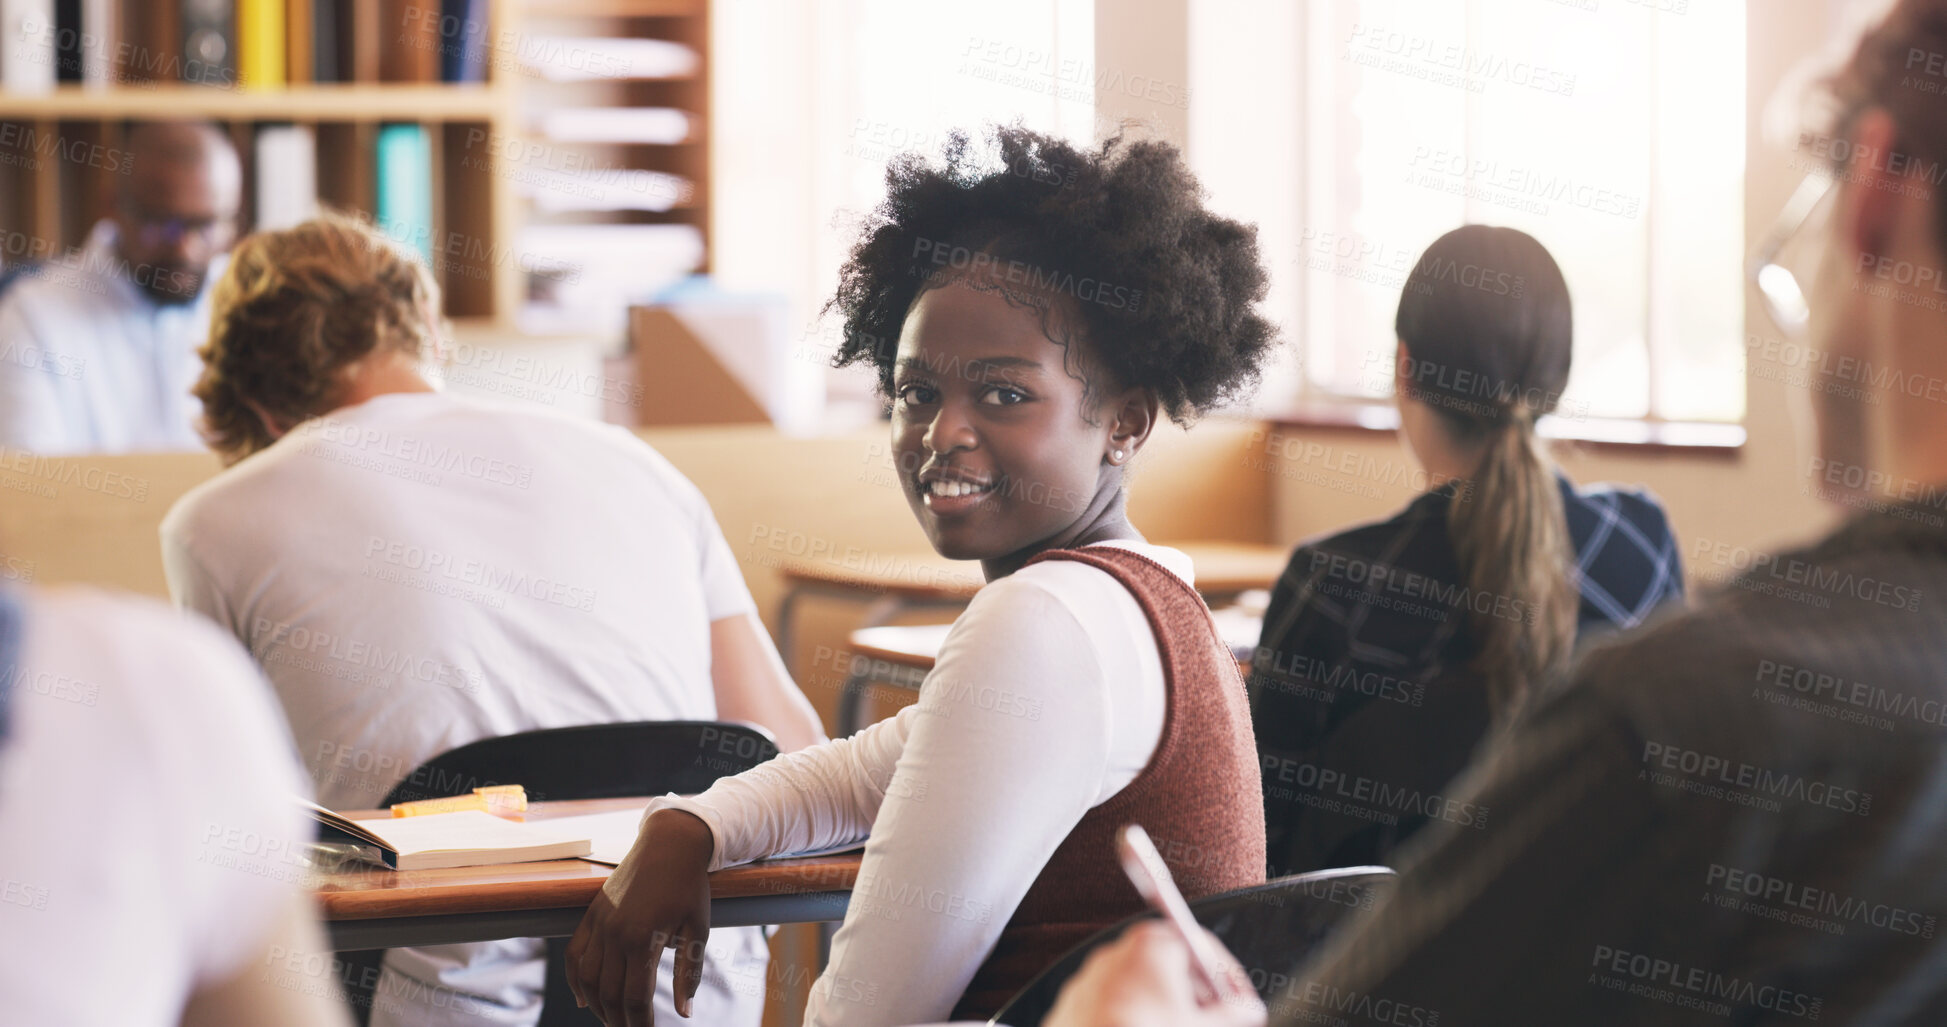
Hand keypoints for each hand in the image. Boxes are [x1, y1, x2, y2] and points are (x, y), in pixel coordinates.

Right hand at [566, 809, 716, 1025]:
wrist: (670, 843)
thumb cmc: (689, 885)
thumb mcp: (698, 929)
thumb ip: (688, 974)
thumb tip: (685, 1013)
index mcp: (642, 939)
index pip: (636, 998)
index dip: (641, 1024)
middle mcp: (614, 934)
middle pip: (609, 994)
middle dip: (620, 1021)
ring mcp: (599, 923)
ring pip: (587, 979)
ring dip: (598, 1006)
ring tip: (614, 1020)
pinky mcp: (592, 914)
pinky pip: (575, 955)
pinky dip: (576, 981)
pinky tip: (586, 999)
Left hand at [1044, 921, 1265, 1026]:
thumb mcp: (1202, 1026)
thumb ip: (1232, 1015)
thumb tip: (1248, 1012)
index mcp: (1150, 945)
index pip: (1201, 948)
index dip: (1226, 977)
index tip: (1239, 1001)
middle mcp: (1116, 953)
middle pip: (1170, 965)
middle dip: (1196, 994)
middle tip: (1213, 1018)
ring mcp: (1089, 980)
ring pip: (1138, 987)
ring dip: (1163, 1006)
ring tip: (1176, 1026)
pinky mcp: (1072, 1007)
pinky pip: (1111, 1006)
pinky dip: (1131, 1017)